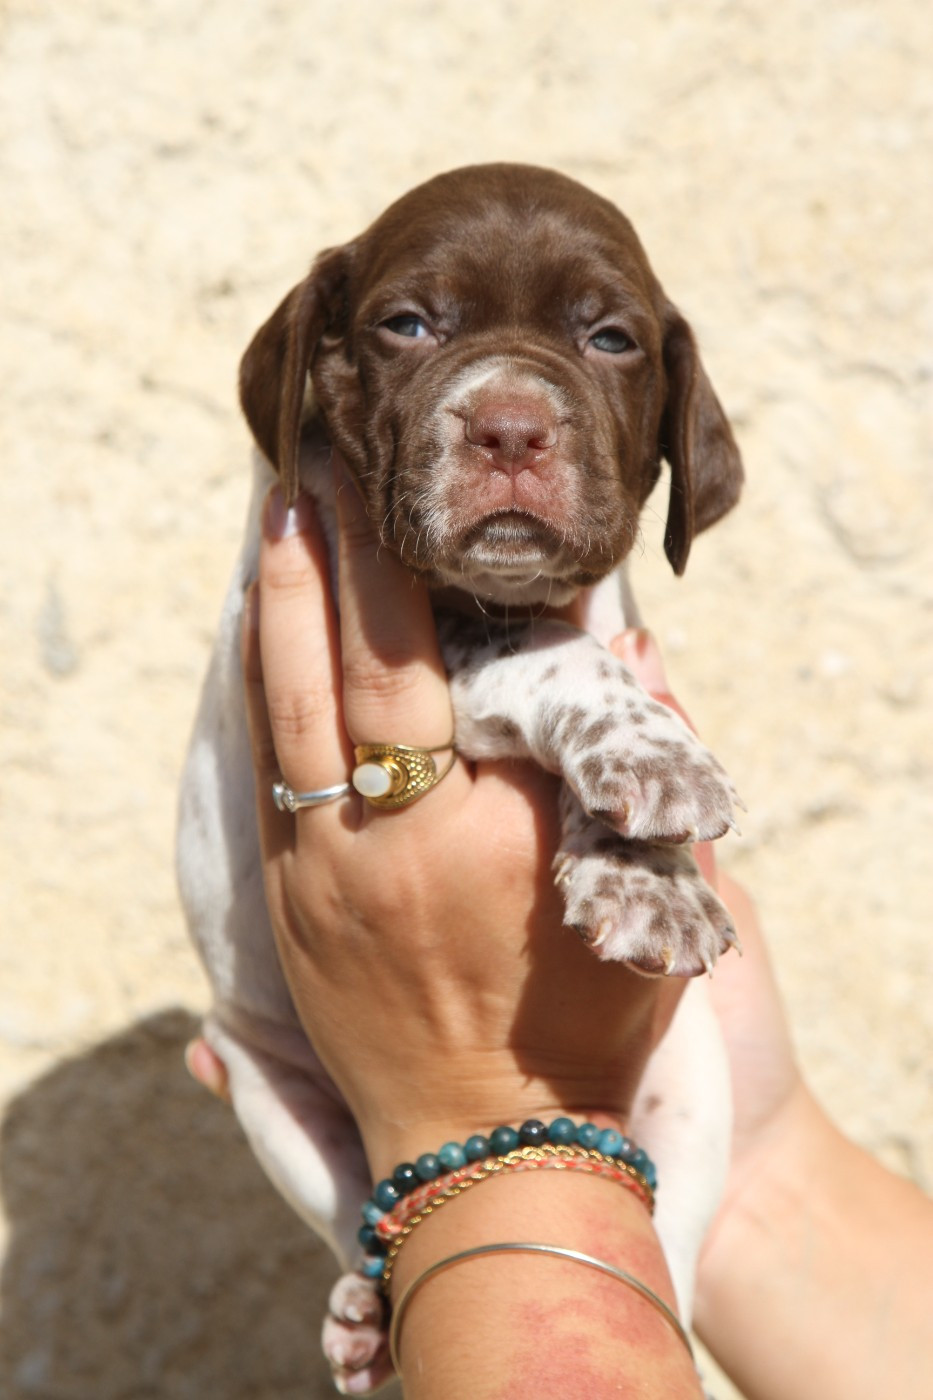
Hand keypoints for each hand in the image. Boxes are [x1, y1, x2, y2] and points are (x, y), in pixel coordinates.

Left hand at [230, 469, 698, 1176]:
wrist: (486, 1151)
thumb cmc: (579, 1031)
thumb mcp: (644, 906)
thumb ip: (638, 778)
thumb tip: (629, 653)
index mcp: (472, 836)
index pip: (424, 673)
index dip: (399, 577)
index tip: (396, 502)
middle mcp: (379, 843)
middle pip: (334, 671)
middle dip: (321, 559)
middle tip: (313, 470)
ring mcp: (318, 876)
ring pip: (280, 713)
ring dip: (274, 611)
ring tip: (277, 528)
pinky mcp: (290, 907)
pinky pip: (267, 772)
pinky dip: (263, 691)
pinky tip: (262, 639)